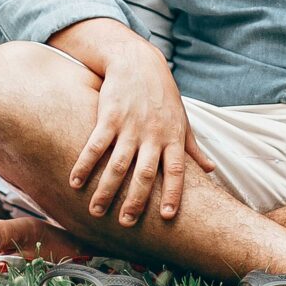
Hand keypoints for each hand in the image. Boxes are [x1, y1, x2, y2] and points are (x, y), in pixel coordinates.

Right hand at [69, 45, 213, 226]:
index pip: (176, 171)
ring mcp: (130, 126)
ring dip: (106, 190)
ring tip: (96, 211)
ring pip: (118, 164)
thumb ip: (193, 148)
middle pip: (145, 174)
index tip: (166, 217)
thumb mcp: (181, 120)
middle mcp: (152, 134)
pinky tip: (75, 182)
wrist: (137, 62)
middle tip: (126, 223)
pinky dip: (85, 165)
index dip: (172, 194)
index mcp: (172, 138)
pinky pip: (95, 145)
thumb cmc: (162, 95)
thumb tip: (211, 171)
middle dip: (135, 201)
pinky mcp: (109, 116)